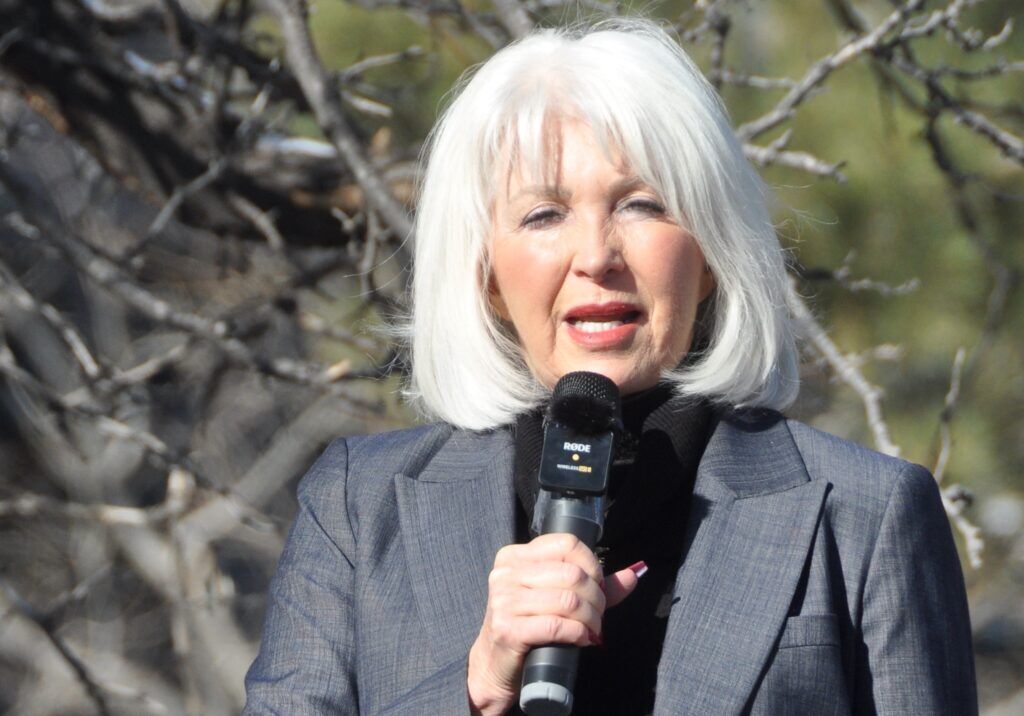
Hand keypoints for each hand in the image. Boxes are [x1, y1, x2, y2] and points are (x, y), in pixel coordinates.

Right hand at [467, 533, 640, 714]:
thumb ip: (594, 584)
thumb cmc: (528, 627)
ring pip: (568, 600)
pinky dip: (579, 633)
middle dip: (596, 597)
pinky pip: (557, 626)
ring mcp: (504, 601)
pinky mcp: (508, 629)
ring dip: (591, 618)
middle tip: (599, 615)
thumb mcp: (555, 597)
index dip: (592, 565)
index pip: (566, 544)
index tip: (598, 586)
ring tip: (594, 629)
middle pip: (571, 573)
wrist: (494, 667)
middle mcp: (506, 573)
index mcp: (514, 556)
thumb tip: (635, 573)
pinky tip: (583, 640)